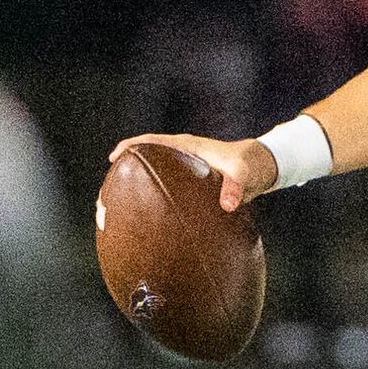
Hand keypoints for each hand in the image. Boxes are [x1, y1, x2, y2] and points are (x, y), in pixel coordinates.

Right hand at [107, 133, 278, 211]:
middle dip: (122, 174)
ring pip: (150, 178)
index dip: (129, 148)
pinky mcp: (186, 186)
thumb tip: (227, 206)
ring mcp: (181, 172)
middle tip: (106, 194)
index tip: (113, 160)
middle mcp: (179, 157)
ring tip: (115, 213)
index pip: (150, 142)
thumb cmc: (249, 165)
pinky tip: (144, 227)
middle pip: (143, 161)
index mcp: (185, 147)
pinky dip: (150, 204)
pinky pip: (162, 192)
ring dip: (133, 191)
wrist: (260, 169)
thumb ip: (236, 187)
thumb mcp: (243, 174)